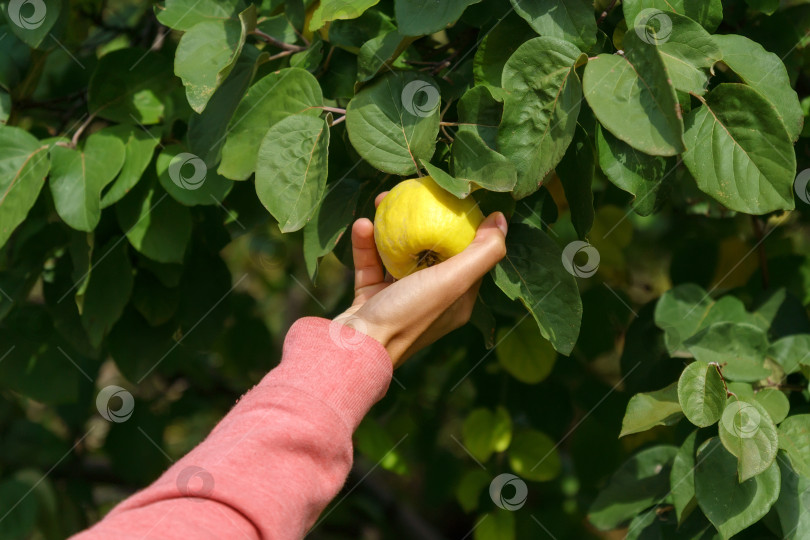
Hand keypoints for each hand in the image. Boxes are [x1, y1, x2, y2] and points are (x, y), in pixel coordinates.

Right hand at [334, 192, 507, 367]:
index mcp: (456, 299)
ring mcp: (399, 299)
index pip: (468, 255)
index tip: (452, 196)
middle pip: (431, 249)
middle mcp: (430, 299)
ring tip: (381, 199)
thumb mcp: (454, 281)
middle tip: (413, 191)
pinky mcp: (371, 298)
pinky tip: (361, 224)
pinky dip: (367, 244)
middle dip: (422, 219)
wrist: (356, 349)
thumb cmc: (409, 314)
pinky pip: (371, 263)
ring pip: (398, 253)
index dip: (463, 225)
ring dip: (389, 226)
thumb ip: (483, 251)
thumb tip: (502, 219)